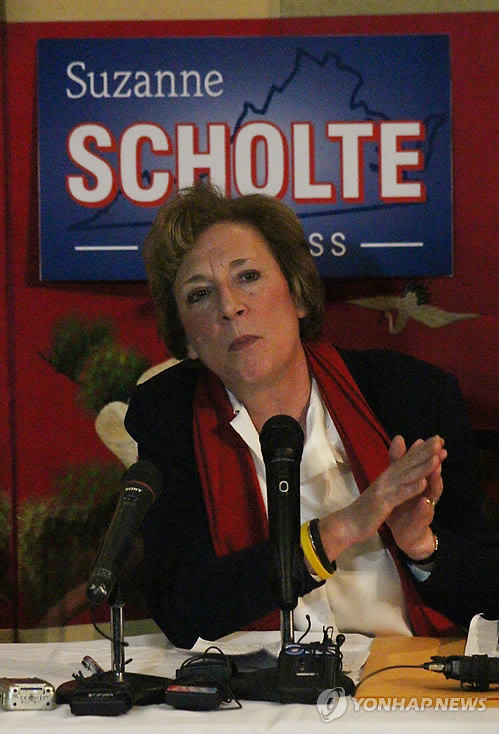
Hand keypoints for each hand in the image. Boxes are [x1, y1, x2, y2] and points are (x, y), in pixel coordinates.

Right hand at [318, 434, 445, 562]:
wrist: (348, 524)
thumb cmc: (365, 508)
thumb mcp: (380, 490)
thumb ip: (389, 476)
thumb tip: (396, 464)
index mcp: (387, 476)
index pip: (406, 459)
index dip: (421, 449)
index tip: (437, 439)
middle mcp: (386, 478)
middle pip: (408, 463)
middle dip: (425, 451)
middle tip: (440, 439)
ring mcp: (384, 490)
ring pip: (406, 476)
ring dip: (422, 467)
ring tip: (437, 457)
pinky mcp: (382, 503)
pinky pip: (399, 495)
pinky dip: (411, 489)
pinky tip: (424, 483)